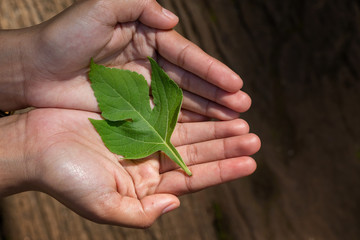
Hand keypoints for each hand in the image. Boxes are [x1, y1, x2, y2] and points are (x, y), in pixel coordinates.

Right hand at [10, 108, 259, 226]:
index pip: (194, 178)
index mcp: (147, 185)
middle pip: (197, 153)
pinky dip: (190, 109)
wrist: (36, 146)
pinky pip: (168, 111)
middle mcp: (150, 161)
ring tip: (241, 121)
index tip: (250, 162)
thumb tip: (174, 206)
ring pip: (188, 131)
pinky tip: (209, 104)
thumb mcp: (103, 206)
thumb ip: (140, 213)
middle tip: (252, 136)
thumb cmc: (65, 178)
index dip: (223, 171)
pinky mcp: (134, 116)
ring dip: (214, 126)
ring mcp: (143, 137)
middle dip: (225, 145)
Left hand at [19, 0, 249, 119]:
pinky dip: (184, 122)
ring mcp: (143, 87)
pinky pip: (163, 116)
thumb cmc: (65, 36)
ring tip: (233, 121)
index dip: (211, 70)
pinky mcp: (132, 108)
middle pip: (190, 80)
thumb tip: (173, 20)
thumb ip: (137, 4)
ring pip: (182, 100)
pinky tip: (204, 130)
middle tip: (243, 107)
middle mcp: (150, 62)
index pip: (186, 55)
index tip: (235, 84)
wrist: (35, 70)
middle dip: (218, 94)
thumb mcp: (100, 6)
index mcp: (147, 36)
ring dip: (208, 110)